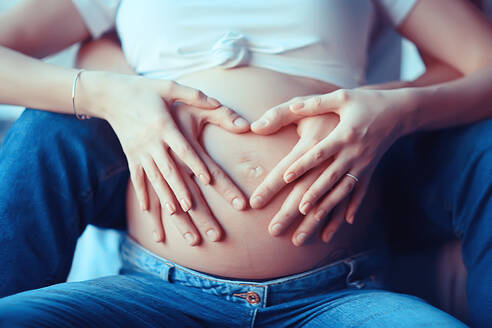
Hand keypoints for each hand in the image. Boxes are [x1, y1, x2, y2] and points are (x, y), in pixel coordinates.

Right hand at [83, 72, 248, 216]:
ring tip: (174, 213)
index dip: (195, 164)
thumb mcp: (169, 87)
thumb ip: (194, 95)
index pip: (182, 149)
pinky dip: (141, 193)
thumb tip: (217, 101)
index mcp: (164, 125)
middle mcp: (151, 141)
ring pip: (153, 178)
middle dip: (180, 188)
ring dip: (164, 195)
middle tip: (191, 207)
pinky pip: (136, 178)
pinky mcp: (130, 156)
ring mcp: (138, 151)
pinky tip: (147, 209)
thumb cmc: (145, 90)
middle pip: (168, 169)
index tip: (208, 179)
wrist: (110, 94)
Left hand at [251, 89, 409, 244]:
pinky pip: (360, 192)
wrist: (400, 111)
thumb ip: (316, 103)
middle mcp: (353, 153)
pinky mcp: (369, 170)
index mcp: (344, 135)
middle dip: (313, 195)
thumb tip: (292, 106)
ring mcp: (363, 164)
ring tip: (313, 220)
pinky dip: (354, 207)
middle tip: (298, 210)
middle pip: (329, 178)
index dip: (302, 165)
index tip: (286, 177)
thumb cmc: (366, 102)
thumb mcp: (342, 97)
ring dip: (329, 206)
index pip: (319, 153)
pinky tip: (346, 222)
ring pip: (343, 190)